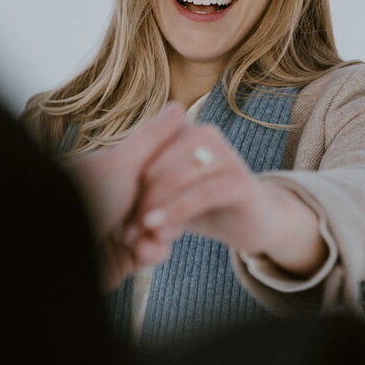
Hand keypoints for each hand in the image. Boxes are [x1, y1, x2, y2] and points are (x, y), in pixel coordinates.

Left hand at [62, 103, 185, 287]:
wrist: (54, 248)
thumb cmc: (84, 198)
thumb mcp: (122, 162)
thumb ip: (153, 136)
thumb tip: (180, 104)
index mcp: (120, 170)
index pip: (164, 168)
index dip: (175, 176)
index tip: (177, 181)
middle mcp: (121, 196)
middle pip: (168, 199)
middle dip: (170, 209)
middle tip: (157, 217)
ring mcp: (123, 227)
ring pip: (166, 227)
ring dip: (163, 233)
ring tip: (144, 238)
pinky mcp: (125, 257)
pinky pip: (154, 252)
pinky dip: (153, 253)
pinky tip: (140, 253)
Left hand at [127, 123, 327, 278]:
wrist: (251, 225)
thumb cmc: (201, 205)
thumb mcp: (168, 187)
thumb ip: (146, 168)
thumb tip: (114, 162)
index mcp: (184, 131)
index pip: (146, 150)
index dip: (130, 181)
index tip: (118, 211)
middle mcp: (205, 134)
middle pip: (159, 163)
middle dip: (141, 198)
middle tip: (127, 232)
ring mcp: (227, 155)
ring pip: (178, 177)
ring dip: (156, 207)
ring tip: (141, 233)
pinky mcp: (241, 182)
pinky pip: (203, 193)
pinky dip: (177, 210)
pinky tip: (159, 228)